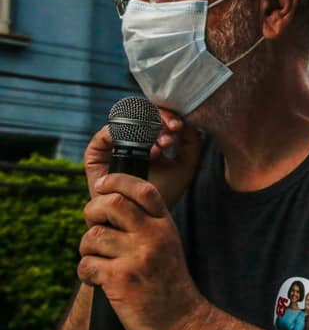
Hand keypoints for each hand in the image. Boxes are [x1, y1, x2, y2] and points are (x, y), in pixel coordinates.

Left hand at [78, 173, 207, 329]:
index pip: (143, 189)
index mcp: (165, 225)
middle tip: (93, 225)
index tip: (102, 185)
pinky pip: (87, 264)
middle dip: (92, 211)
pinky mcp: (120, 280)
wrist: (182, 322)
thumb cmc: (168, 284)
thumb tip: (108, 206)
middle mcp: (153, 237)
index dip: (117, 181)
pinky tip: (97, 281)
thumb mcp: (167, 245)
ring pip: (93, 236)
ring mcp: (137, 257)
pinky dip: (86, 273)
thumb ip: (146, 225)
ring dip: (87, 249)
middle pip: (112, 204)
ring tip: (98, 261)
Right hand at [83, 108, 202, 207]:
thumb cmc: (164, 192)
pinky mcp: (96, 154)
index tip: (178, 127)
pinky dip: (123, 134)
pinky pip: (104, 135)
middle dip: (158, 119)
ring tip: (161, 144)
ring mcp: (113, 145)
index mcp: (150, 137)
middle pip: (141, 113)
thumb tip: (187, 121)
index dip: (167, 116)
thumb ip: (192, 142)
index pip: (156, 115)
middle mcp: (130, 137)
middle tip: (171, 132)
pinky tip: (144, 148)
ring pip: (124, 121)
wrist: (144, 216)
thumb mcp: (186, 166)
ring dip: (144, 126)